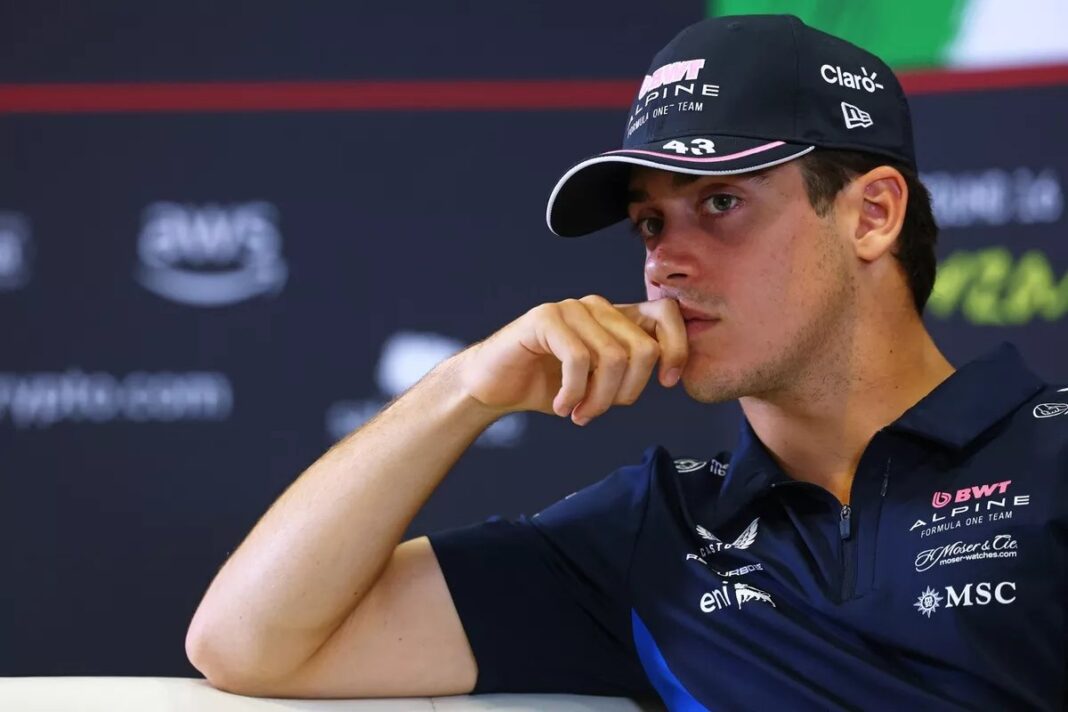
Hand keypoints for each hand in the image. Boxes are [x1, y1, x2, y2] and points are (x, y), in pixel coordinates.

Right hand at [457, 295, 687, 424]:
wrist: (493, 386)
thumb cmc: (546, 384)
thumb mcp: (600, 382)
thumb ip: (631, 372)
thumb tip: (669, 374)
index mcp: (616, 318)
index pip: (666, 315)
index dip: (676, 349)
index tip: (667, 382)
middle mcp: (597, 307)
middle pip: (644, 348)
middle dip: (627, 392)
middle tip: (598, 411)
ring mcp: (571, 308)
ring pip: (614, 357)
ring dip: (598, 399)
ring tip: (579, 412)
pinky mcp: (545, 318)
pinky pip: (579, 359)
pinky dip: (573, 392)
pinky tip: (561, 405)